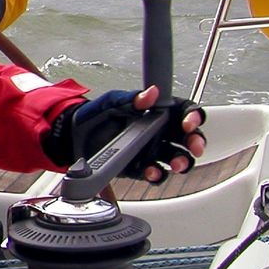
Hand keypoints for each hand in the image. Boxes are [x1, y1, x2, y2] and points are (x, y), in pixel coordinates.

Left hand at [47, 86, 205, 181]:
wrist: (72, 136)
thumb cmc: (95, 115)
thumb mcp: (111, 101)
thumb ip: (131, 99)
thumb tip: (151, 93)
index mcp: (157, 112)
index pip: (183, 112)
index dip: (192, 116)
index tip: (188, 122)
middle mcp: (159, 132)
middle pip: (187, 138)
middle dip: (195, 142)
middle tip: (193, 146)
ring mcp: (151, 151)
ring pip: (177, 158)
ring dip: (182, 162)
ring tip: (177, 164)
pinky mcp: (140, 168)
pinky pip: (155, 173)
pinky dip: (157, 174)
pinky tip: (152, 171)